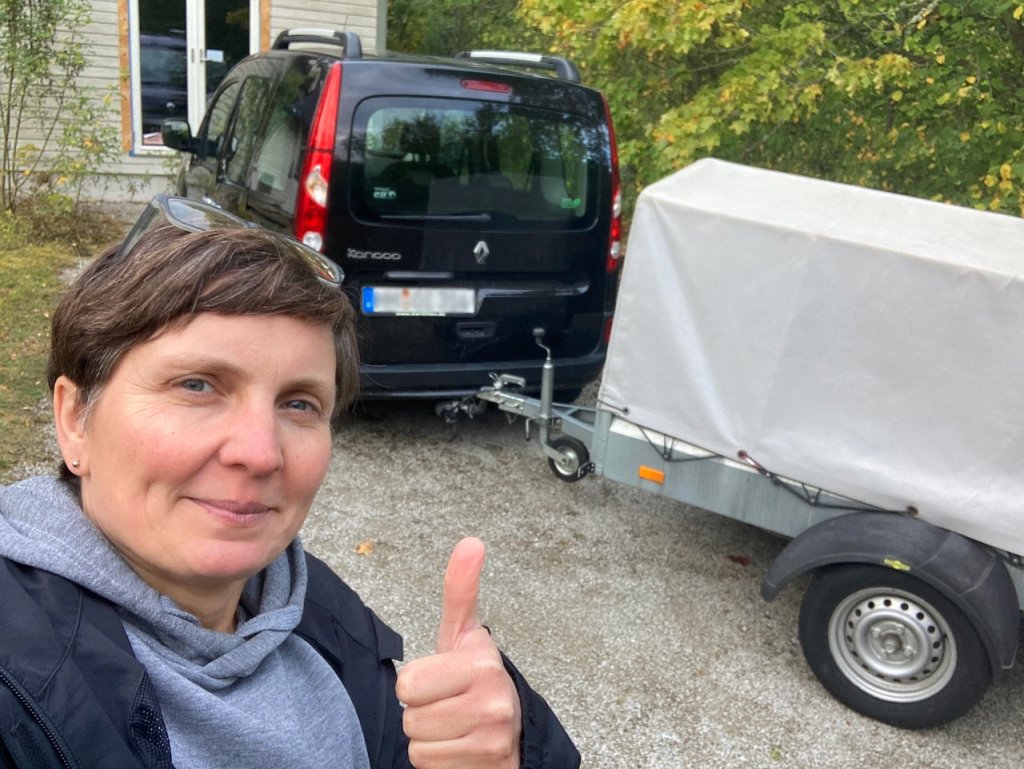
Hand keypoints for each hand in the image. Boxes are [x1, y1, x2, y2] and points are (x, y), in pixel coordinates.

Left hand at [396, 537, 521, 768]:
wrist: (511, 731)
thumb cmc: (475, 678)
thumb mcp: (463, 634)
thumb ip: (460, 590)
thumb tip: (470, 542)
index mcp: (482, 663)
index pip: (408, 683)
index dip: (416, 683)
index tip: (440, 679)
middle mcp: (492, 701)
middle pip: (410, 717)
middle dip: (421, 712)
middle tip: (446, 703)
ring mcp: (491, 739)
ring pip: (417, 745)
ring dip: (428, 738)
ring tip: (453, 724)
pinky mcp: (487, 767)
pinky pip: (427, 765)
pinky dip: (438, 760)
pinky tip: (458, 747)